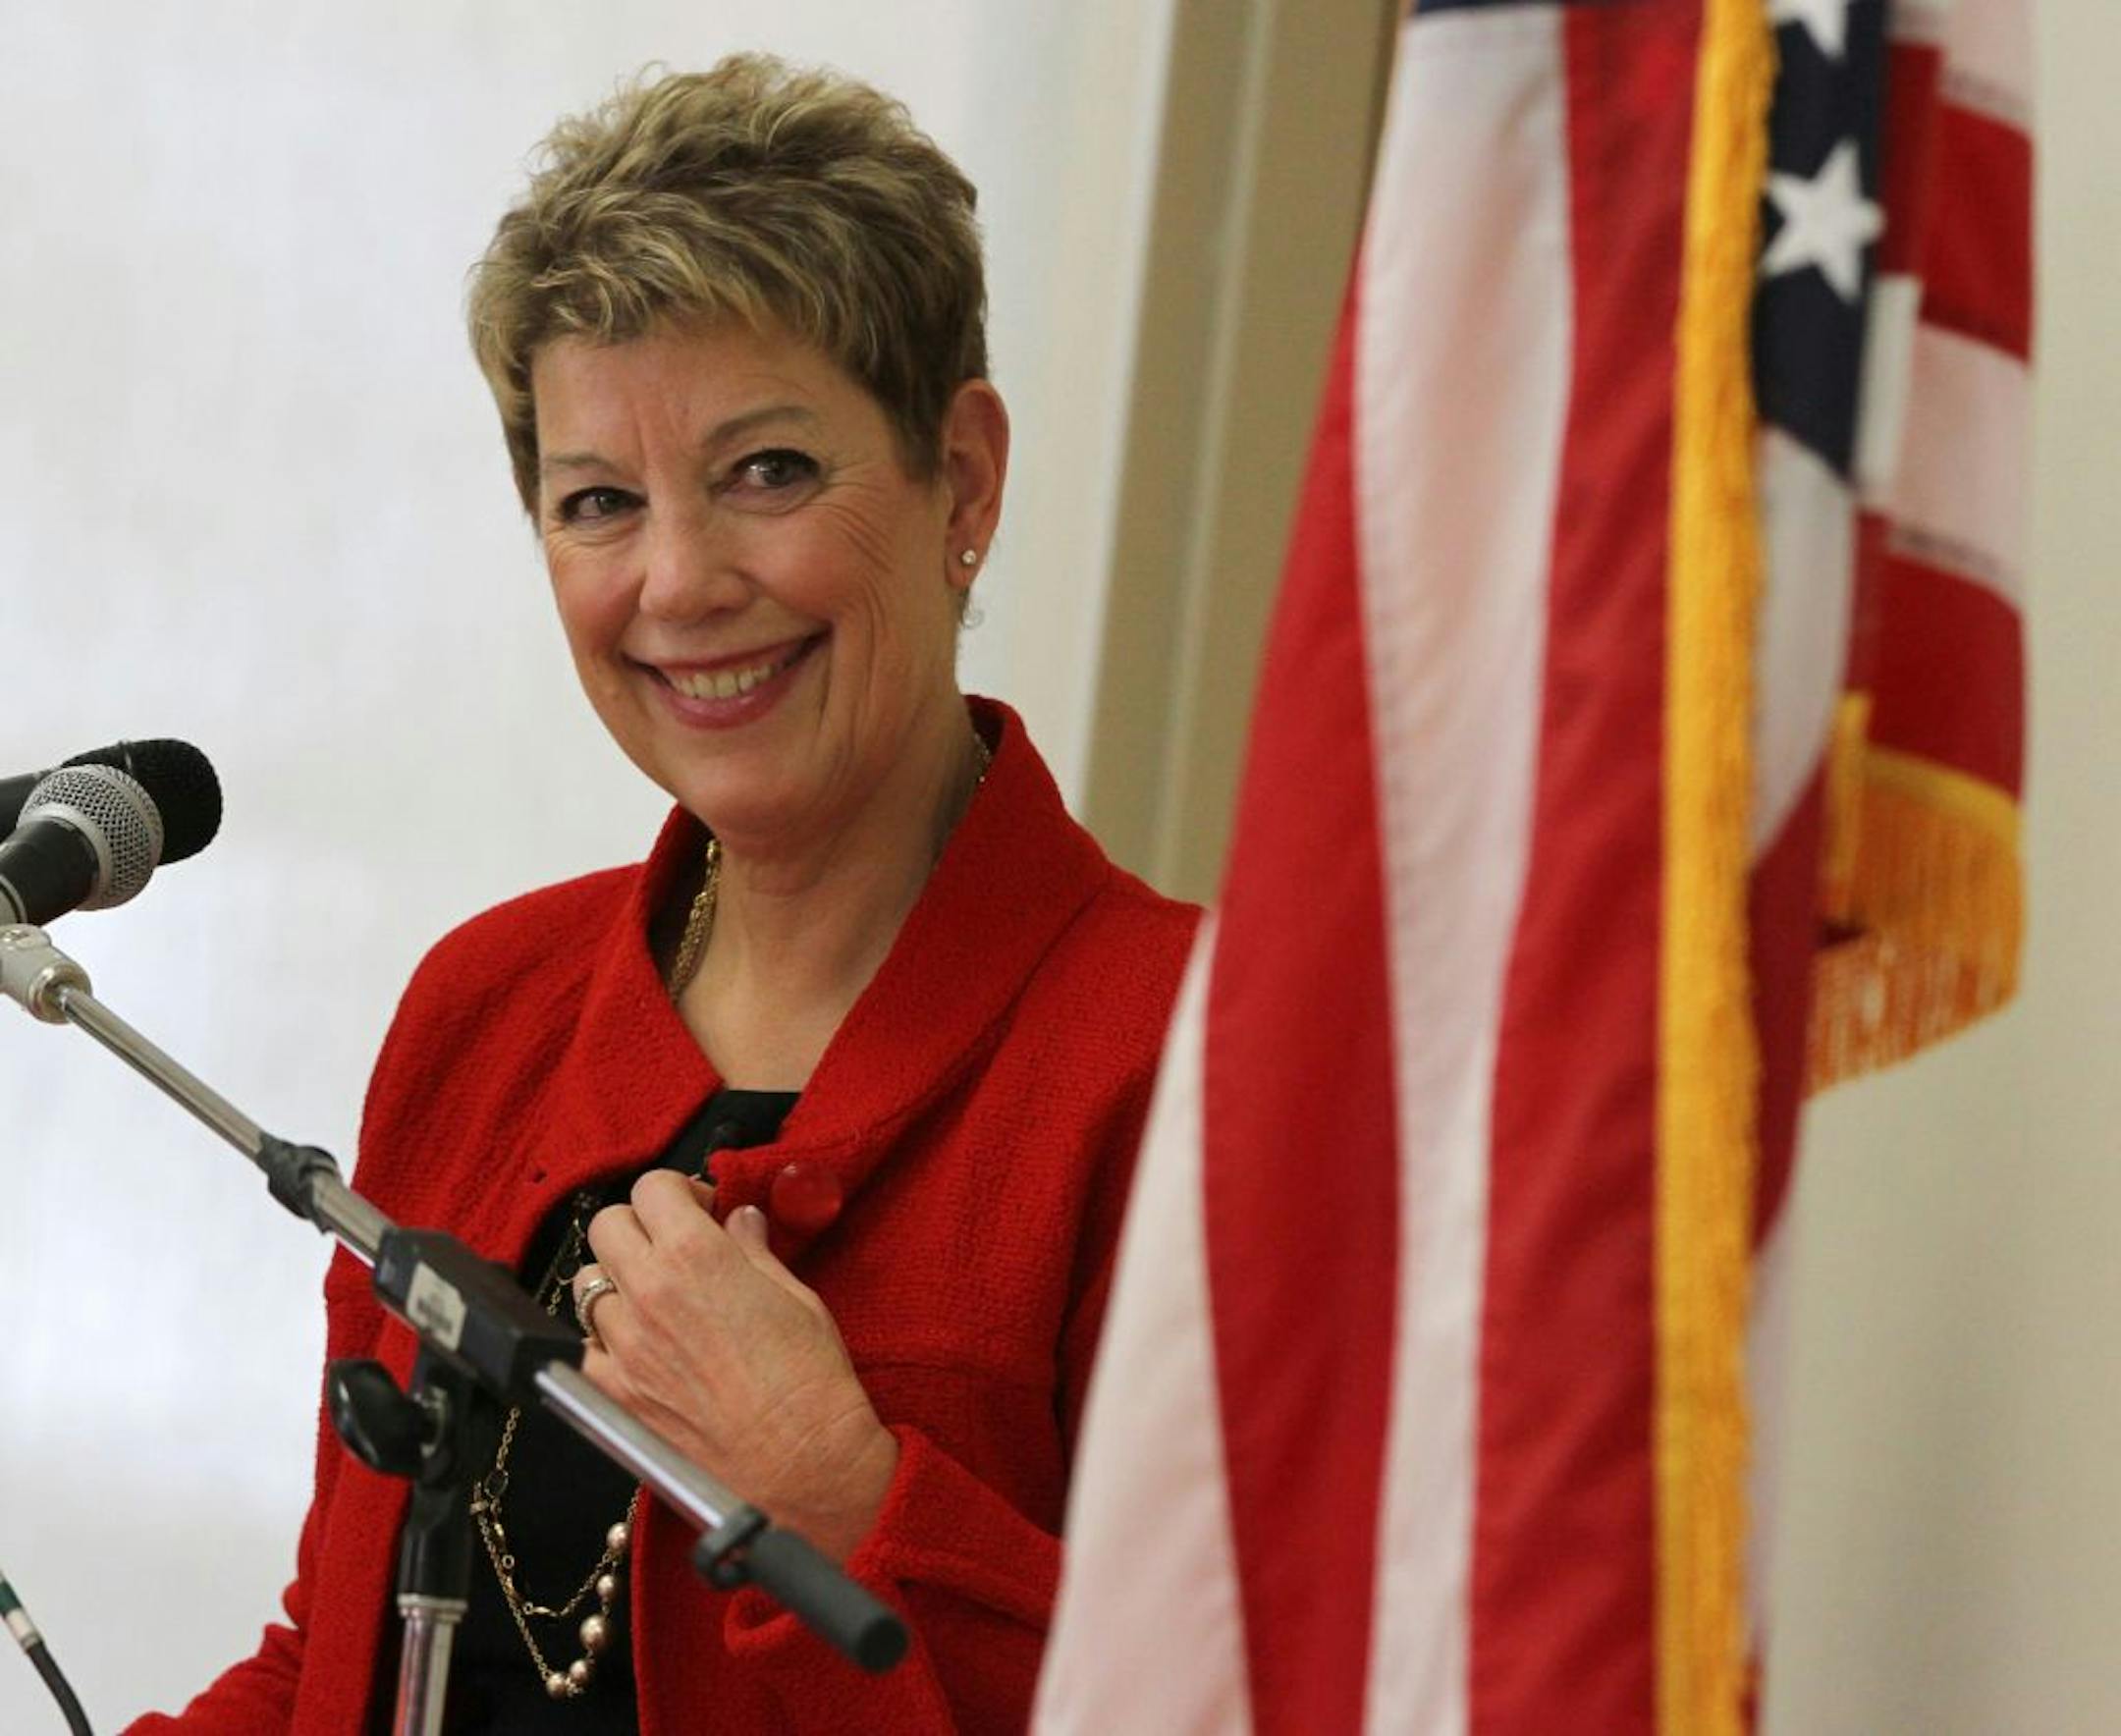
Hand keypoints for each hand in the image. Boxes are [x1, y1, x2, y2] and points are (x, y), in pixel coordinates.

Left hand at [571, 1170, 897, 1562]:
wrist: (800, 1464)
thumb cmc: (808, 1384)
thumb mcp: (794, 1295)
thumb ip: (753, 1250)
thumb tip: (739, 1223)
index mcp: (696, 1256)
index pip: (651, 1187)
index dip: (676, 1192)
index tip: (697, 1209)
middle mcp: (649, 1293)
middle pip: (607, 1225)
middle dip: (640, 1226)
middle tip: (671, 1245)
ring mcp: (623, 1345)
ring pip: (587, 1285)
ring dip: (618, 1282)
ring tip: (656, 1301)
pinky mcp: (611, 1393)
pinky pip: (584, 1347)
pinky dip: (604, 1340)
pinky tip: (642, 1348)